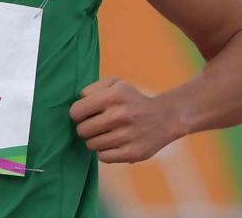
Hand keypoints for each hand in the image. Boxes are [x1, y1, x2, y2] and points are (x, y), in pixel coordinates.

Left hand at [69, 76, 185, 163]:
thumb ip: (92, 88)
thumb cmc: (132, 100)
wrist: (165, 117)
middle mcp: (120, 115)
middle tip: (96, 126)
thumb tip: (78, 103)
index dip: (77, 114)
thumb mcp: (115, 84)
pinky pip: (103, 157)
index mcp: (113, 95)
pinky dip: (105, 152)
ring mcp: (127, 135)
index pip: (76, 111)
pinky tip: (114, 144)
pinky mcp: (133, 153)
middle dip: (85, 128)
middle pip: (82, 130)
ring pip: (91, 145)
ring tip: (106, 134)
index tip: (84, 114)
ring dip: (95, 141)